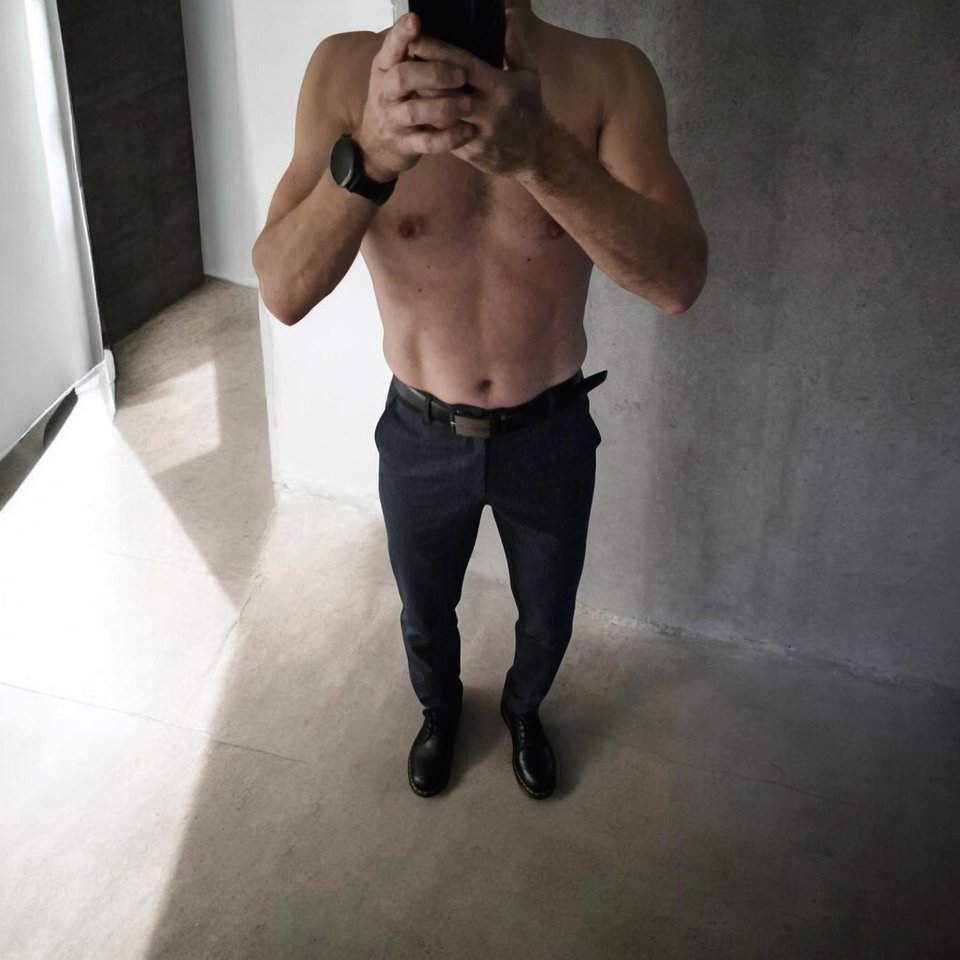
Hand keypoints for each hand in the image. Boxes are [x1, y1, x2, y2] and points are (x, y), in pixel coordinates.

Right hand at [357, 12, 477, 180]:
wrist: (374, 146)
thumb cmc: (394, 102)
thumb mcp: (393, 75)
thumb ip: (411, 57)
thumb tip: (436, 31)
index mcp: (384, 69)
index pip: (391, 47)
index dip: (402, 35)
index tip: (415, 20)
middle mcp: (384, 92)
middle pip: (403, 77)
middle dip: (434, 73)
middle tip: (462, 74)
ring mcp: (392, 120)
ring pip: (414, 111)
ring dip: (444, 107)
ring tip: (469, 105)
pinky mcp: (403, 145)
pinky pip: (426, 142)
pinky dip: (448, 138)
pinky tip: (467, 132)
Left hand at [406, 2, 550, 177]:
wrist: (534, 155)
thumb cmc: (529, 109)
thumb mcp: (529, 74)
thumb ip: (514, 44)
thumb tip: (506, 13)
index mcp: (500, 88)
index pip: (462, 65)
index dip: (436, 51)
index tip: (415, 39)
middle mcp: (486, 112)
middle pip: (443, 91)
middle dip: (421, 75)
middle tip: (402, 60)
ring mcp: (475, 135)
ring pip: (438, 115)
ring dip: (420, 100)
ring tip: (406, 84)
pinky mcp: (467, 152)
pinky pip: (441, 135)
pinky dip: (428, 120)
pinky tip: (417, 108)